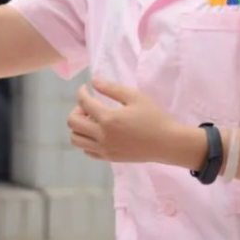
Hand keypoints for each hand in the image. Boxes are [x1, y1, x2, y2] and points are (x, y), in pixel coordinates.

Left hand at [68, 78, 195, 165]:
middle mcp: (102, 136)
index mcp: (108, 119)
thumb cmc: (154, 117)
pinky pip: (87, 151)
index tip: (85, 88)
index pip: (83, 102)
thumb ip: (111, 88)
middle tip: (90, 106)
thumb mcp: (135, 97)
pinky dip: (86, 140)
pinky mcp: (109, 158)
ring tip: (93, 120)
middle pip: (72, 122)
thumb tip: (93, 81)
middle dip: (77, 109)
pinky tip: (98, 132)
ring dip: (79, 126)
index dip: (81, 92)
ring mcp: (104, 149)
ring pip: (76, 139)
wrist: (167, 143)